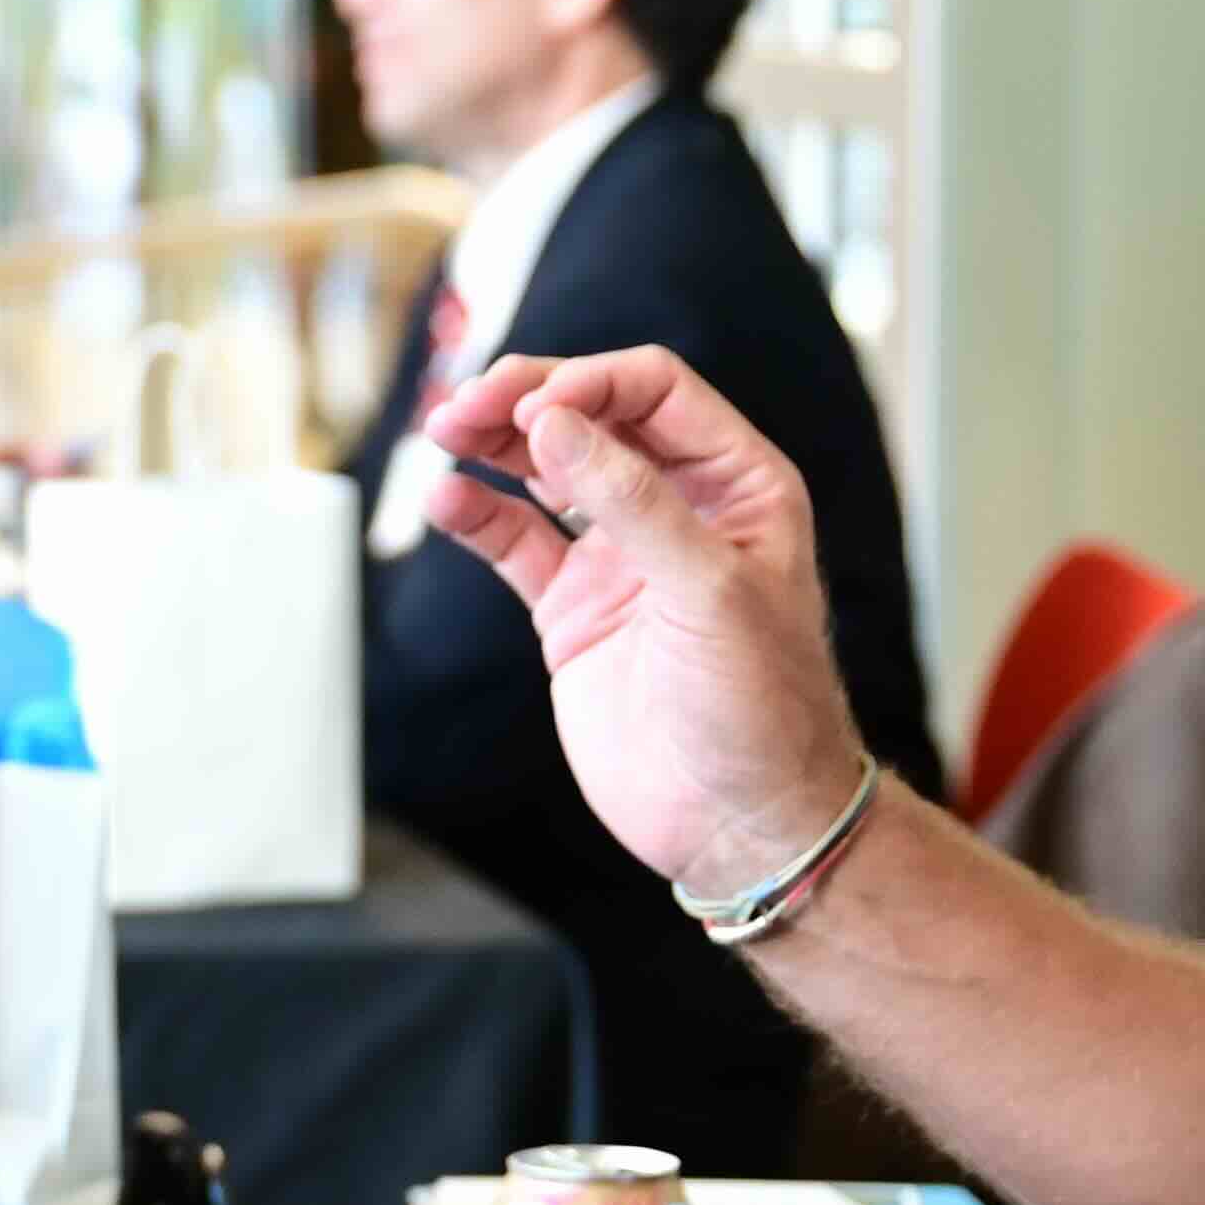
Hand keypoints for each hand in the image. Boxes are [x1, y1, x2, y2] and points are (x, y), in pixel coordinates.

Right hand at [414, 346, 875, 891]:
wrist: (740, 821)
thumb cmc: (761, 708)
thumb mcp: (708, 590)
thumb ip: (631, 500)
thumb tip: (553, 421)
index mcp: (738, 485)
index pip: (657, 391)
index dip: (591, 382)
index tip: (534, 405)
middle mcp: (679, 508)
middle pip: (593, 416)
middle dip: (528, 399)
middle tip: (466, 403)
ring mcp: (622, 558)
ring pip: (546, 471)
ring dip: (494, 444)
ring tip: (443, 430)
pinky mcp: (575, 610)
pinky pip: (516, 543)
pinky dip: (478, 514)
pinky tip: (447, 497)